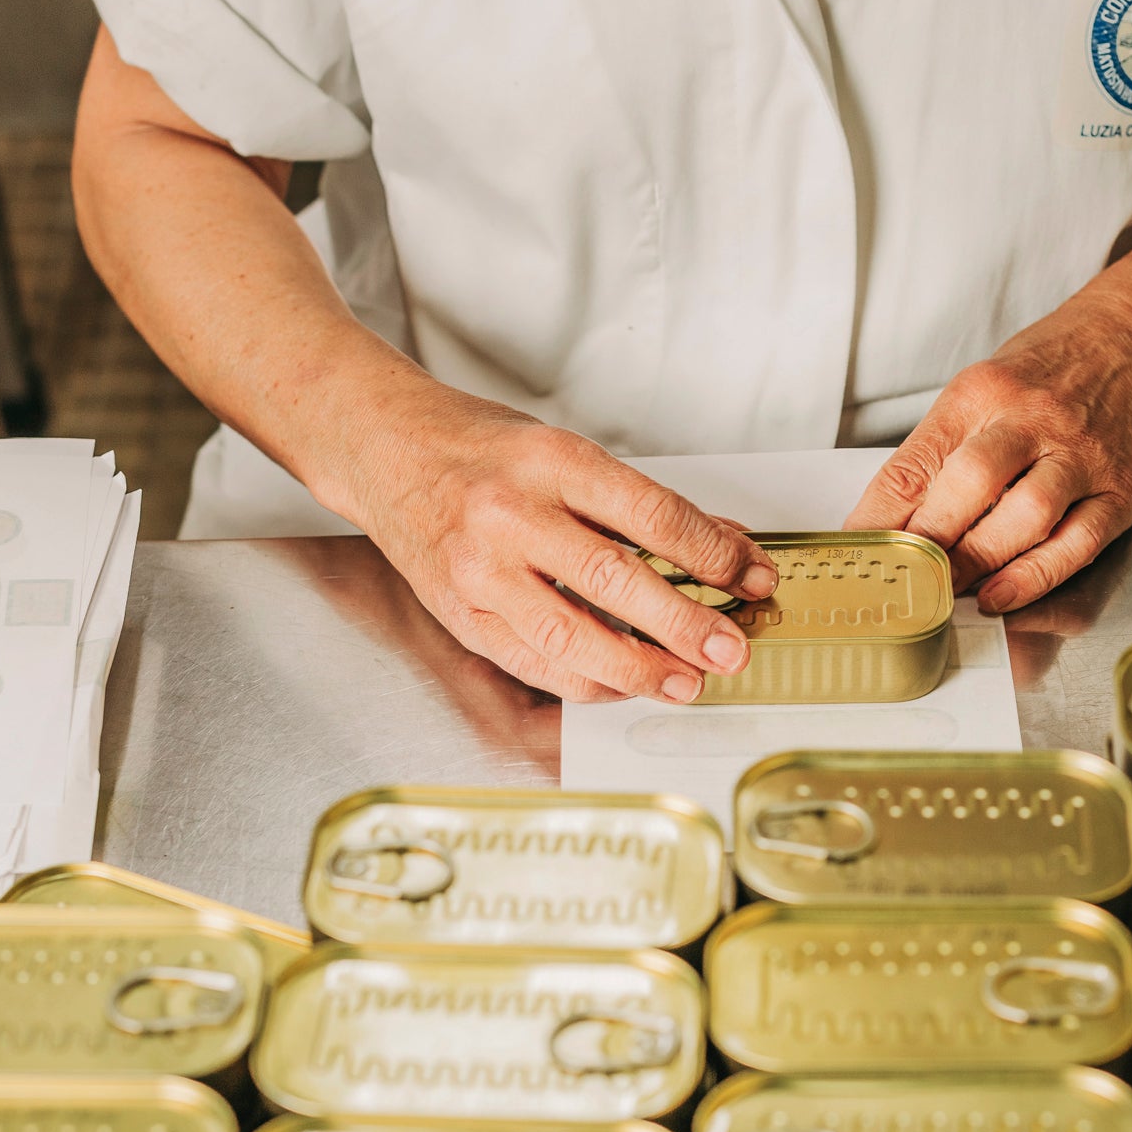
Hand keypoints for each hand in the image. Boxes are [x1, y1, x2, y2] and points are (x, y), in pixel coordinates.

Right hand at [337, 383, 779, 701]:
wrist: (381, 449)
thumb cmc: (477, 446)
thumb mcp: (563, 451)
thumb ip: (638, 503)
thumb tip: (720, 545)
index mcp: (550, 461)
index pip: (652, 515)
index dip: (713, 555)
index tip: (750, 577)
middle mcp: (512, 516)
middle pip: (617, 581)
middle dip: (685, 625)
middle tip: (730, 649)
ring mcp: (481, 571)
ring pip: (573, 637)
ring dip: (639, 670)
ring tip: (686, 681)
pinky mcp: (461, 614)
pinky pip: (534, 663)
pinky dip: (586, 682)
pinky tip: (624, 685)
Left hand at [846, 307, 1131, 612]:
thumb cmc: (1047, 372)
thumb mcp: (977, 390)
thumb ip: (936, 454)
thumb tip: (884, 523)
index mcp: (980, 393)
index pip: (915, 462)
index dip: (878, 518)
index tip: (857, 556)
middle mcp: (1031, 420)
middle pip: (969, 486)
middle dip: (929, 543)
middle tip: (903, 581)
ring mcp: (1080, 456)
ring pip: (1025, 517)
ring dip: (979, 563)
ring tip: (947, 593)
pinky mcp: (1118, 491)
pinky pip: (1076, 544)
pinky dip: (1035, 576)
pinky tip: (1002, 596)